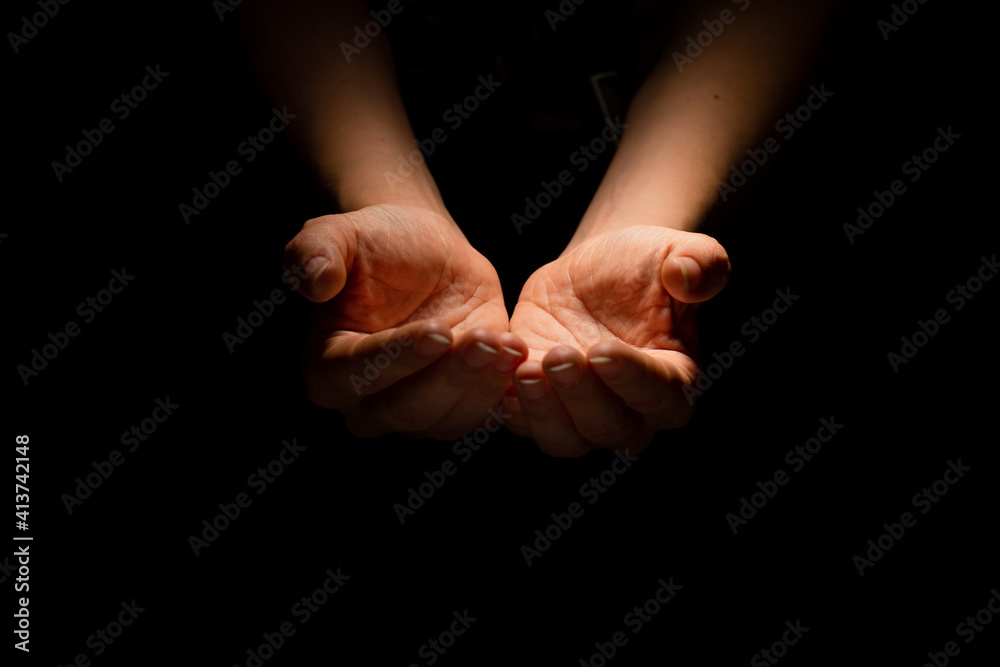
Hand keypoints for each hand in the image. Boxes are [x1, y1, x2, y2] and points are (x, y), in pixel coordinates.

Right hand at [284, 203, 525, 439]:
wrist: (424, 252)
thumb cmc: (376, 243)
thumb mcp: (339, 233)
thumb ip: (316, 251)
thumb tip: (314, 280)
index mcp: (325, 365)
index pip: (356, 374)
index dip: (398, 357)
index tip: (439, 332)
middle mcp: (363, 402)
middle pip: (403, 409)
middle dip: (447, 377)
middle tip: (483, 341)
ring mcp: (412, 411)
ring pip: (444, 420)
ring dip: (479, 385)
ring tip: (506, 345)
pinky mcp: (455, 406)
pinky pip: (477, 414)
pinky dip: (499, 390)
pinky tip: (515, 354)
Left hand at [506, 226, 730, 455]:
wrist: (596, 274)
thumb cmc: (645, 267)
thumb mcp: (679, 251)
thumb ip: (700, 263)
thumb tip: (688, 274)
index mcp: (675, 383)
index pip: (658, 395)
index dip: (630, 377)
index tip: (601, 350)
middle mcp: (631, 414)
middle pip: (609, 428)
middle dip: (581, 397)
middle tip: (557, 356)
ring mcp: (582, 415)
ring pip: (564, 439)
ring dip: (543, 412)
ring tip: (524, 370)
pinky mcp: (541, 405)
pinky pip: (524, 423)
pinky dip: (510, 407)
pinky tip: (496, 377)